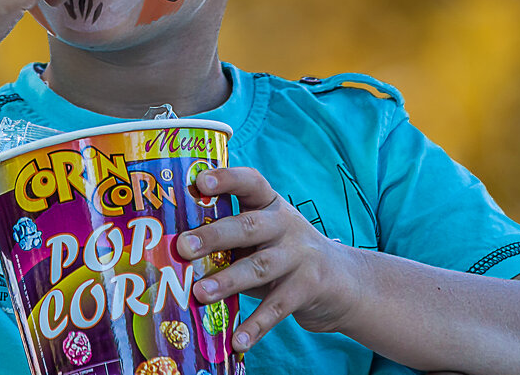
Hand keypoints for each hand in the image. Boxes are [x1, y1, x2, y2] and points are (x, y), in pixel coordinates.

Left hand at [176, 167, 359, 352]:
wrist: (343, 281)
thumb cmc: (283, 253)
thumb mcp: (262, 236)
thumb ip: (230, 239)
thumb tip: (176, 254)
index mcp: (269, 204)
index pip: (250, 182)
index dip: (227, 179)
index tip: (200, 181)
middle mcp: (285, 224)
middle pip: (247, 226)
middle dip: (213, 235)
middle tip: (183, 246)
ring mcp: (300, 255)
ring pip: (260, 266)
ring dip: (228, 280)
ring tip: (200, 293)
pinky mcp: (308, 288)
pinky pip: (278, 307)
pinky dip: (256, 325)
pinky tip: (237, 341)